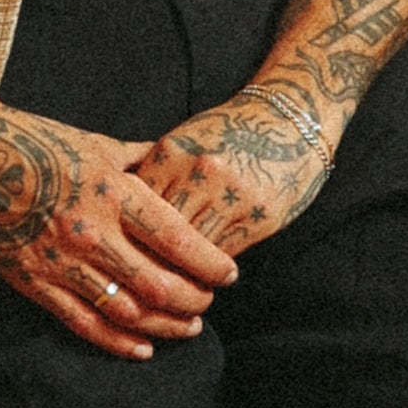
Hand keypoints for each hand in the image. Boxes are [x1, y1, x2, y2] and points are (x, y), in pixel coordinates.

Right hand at [0, 97, 236, 354]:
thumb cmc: (37, 141)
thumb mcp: (96, 143)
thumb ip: (140, 159)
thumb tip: (175, 160)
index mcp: (113, 192)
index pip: (177, 239)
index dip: (210, 264)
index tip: (229, 274)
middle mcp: (91, 231)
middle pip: (159, 283)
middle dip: (193, 300)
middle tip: (208, 303)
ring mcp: (61, 260)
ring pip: (126, 310)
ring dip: (165, 325)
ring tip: (187, 326)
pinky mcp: (34, 281)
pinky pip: (83, 322)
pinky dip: (118, 341)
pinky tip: (143, 348)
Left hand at [130, 85, 334, 260]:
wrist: (288, 122)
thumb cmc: (227, 133)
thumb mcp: (185, 142)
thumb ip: (156, 177)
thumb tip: (125, 218)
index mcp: (173, 153)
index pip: (137, 207)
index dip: (126, 235)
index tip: (119, 255)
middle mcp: (201, 173)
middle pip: (162, 232)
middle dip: (149, 258)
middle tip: (137, 280)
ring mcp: (233, 196)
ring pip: (193, 249)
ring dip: (179, 271)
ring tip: (167, 285)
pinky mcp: (259, 216)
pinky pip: (223, 253)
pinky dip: (206, 267)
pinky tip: (198, 274)